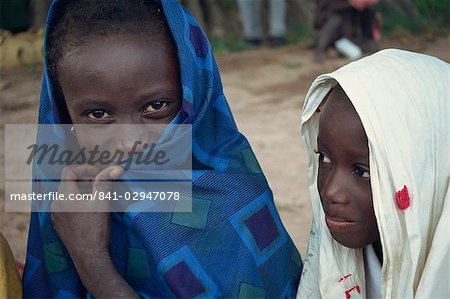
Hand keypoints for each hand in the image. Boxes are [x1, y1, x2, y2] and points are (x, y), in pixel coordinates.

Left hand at [51, 165, 139, 297]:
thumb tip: (116, 168)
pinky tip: (90, 210)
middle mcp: (55, 203)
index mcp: (64, 195)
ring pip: (68, 194)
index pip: (69, 171)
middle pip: (68, 182)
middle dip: (86, 180)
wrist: (88, 256)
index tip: (99, 174)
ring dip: (82, 191)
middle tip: (102, 184)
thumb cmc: (95, 229)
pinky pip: (66, 206)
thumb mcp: (102, 203)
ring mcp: (56, 214)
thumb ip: (105, 182)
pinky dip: (77, 202)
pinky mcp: (59, 224)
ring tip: (97, 197)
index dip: (85, 168)